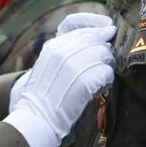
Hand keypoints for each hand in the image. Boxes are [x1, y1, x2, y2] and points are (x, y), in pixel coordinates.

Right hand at [5, 20, 116, 146]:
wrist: (37, 117)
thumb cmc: (44, 94)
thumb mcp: (48, 64)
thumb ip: (67, 50)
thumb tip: (99, 35)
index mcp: (53, 45)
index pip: (83, 29)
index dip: (98, 32)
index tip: (107, 37)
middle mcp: (64, 51)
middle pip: (97, 40)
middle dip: (102, 53)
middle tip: (99, 68)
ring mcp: (74, 65)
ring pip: (105, 55)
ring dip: (105, 68)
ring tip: (97, 81)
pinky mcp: (85, 81)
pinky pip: (107, 73)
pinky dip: (106, 82)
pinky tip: (98, 90)